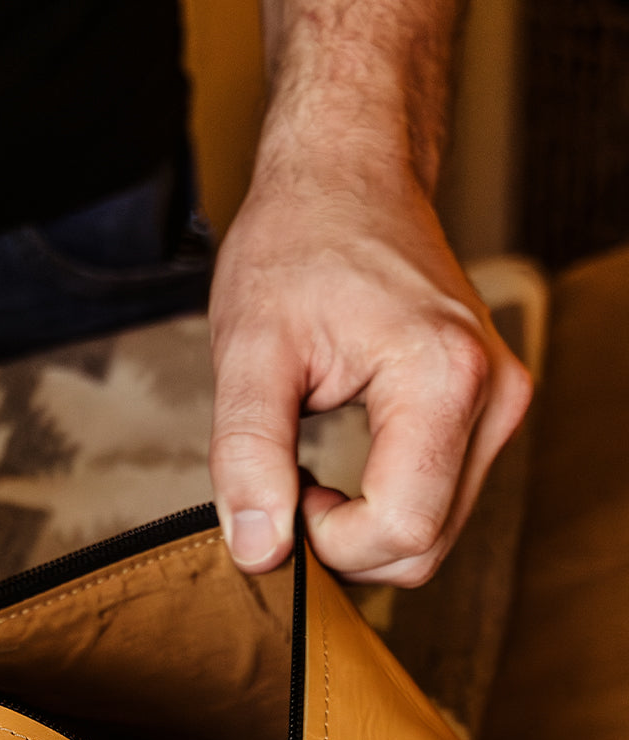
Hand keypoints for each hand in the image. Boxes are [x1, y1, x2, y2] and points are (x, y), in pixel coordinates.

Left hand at [209, 163, 532, 585]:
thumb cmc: (298, 243)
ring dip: (364, 529)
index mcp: (444, 377)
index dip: (328, 543)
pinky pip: (439, 502)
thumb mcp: (248, 352)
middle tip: (288, 489)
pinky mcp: (490, 411)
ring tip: (314, 473)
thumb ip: (248, 458)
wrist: (346, 178)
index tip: (283, 498)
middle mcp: (494, 395)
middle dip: (346, 545)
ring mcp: (501, 405)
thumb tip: (259, 552)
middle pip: (424, 546)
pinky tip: (349, 467)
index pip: (401, 529)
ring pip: (434, 534)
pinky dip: (386, 506)